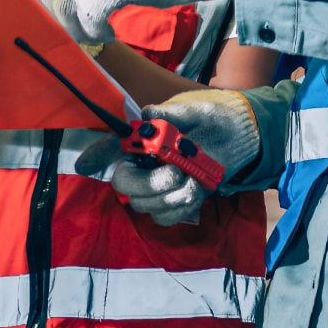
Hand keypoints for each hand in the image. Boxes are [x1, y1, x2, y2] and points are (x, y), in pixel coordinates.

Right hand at [75, 89, 260, 226]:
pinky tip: (194, 193)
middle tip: (173, 175)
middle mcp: (147, 160)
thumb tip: (147, 114)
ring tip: (192, 183)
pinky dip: (179, 209)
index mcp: (148, 135)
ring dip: (167, 198)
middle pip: (124, 182)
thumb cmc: (217, 116)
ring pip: (144, 204)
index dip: (96, 154)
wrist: (244, 136)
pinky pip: (164, 217)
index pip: (114, 143)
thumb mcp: (200, 110)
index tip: (84, 165)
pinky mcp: (175, 201)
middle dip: (145, 185)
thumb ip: (174, 114)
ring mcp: (160, 183)